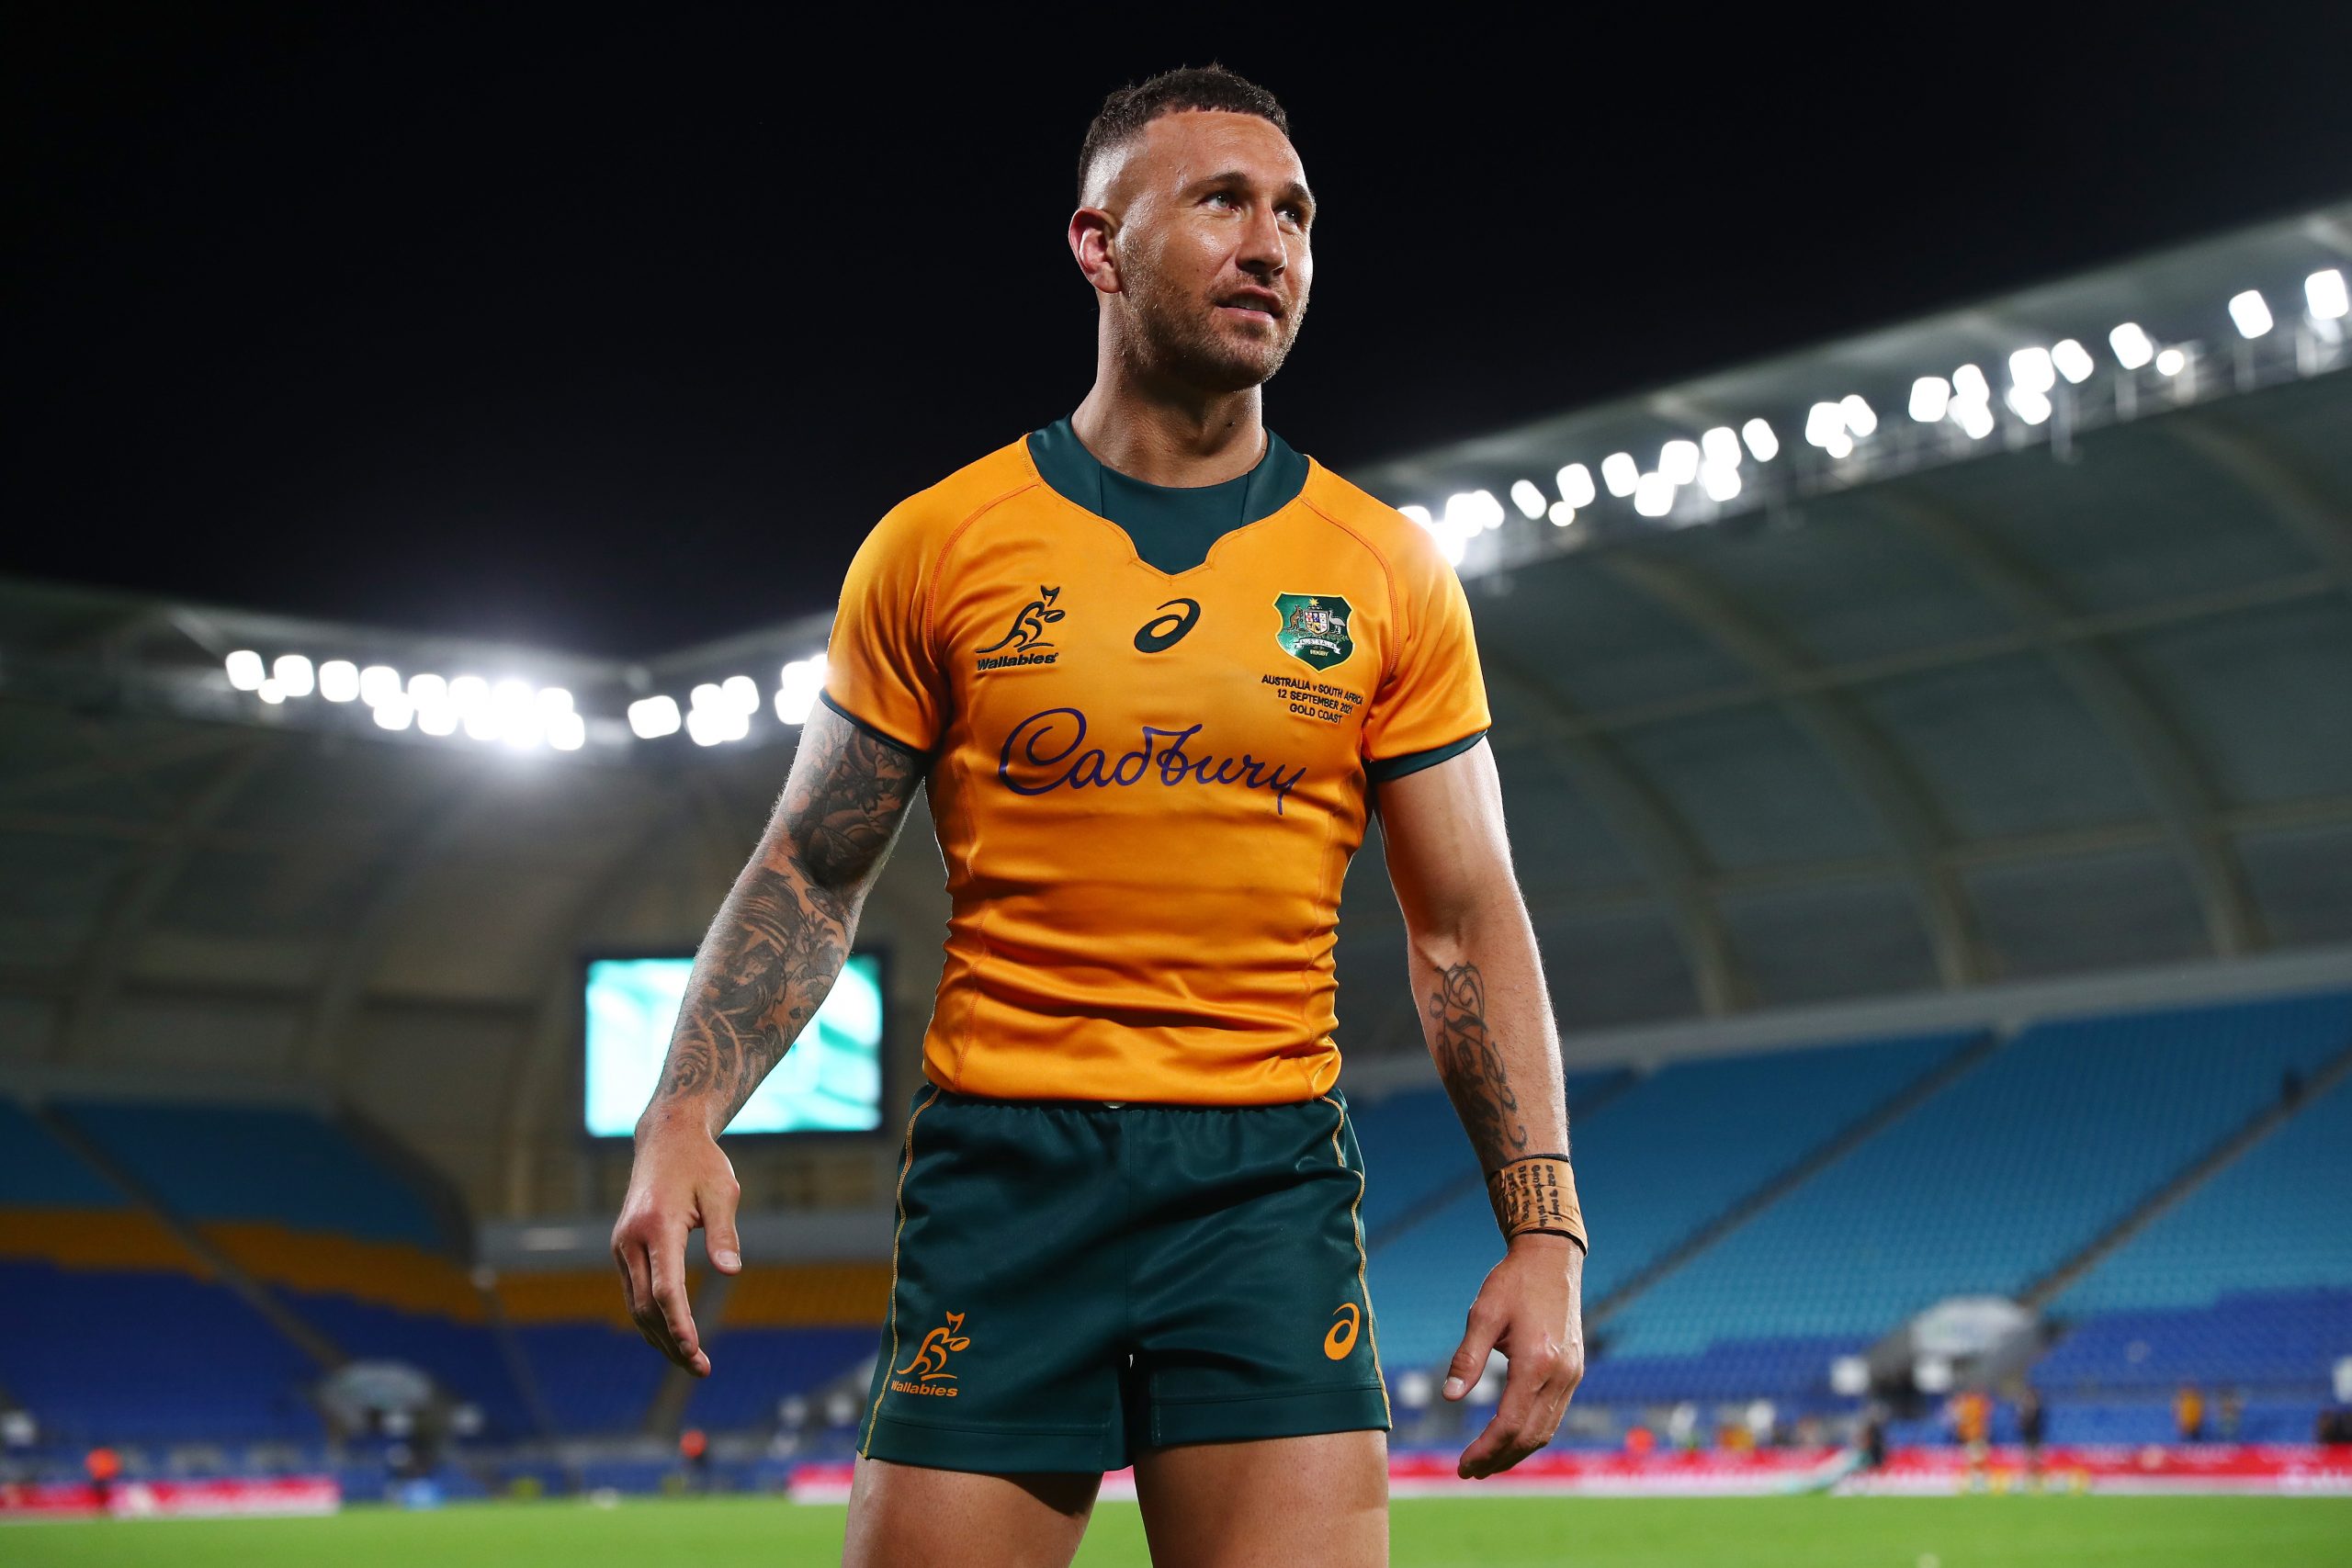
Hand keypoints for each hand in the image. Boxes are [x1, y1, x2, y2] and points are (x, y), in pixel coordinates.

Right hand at [611, 1111, 743, 1376]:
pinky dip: (652, 1320)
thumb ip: (723, 1233)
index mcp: (656, 1226)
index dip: (680, 1325)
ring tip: (691, 1363)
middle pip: (647, 1306)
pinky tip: (671, 1338)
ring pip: (637, 1305)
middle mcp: (631, 1240)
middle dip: (672, 1342)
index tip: (694, 1351)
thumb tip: (731, 1272)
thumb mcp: (722, 1191)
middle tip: (702, 1368)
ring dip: (660, 1338)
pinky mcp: (623, 1249)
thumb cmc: (701, 1164)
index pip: (666, 1289)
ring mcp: (622, 1246)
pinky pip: (635, 1293)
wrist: (666, 1139)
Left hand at [1442, 1232, 1584, 1478]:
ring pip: (1546, 1430)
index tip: (1463, 1466)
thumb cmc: (1513, 1282)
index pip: (1510, 1424)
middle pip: (1530, 1436)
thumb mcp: (1482, 1314)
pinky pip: (1554, 1414)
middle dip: (1499, 1459)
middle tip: (1470, 1472)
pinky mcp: (1574, 1370)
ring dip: (1516, 1451)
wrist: (1552, 1257)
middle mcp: (1560, 1375)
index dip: (1485, 1450)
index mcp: (1537, 1362)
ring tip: (1488, 1462)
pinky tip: (1511, 1436)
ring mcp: (1572, 1374)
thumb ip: (1467, 1357)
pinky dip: (1532, 1433)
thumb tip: (1450, 1396)